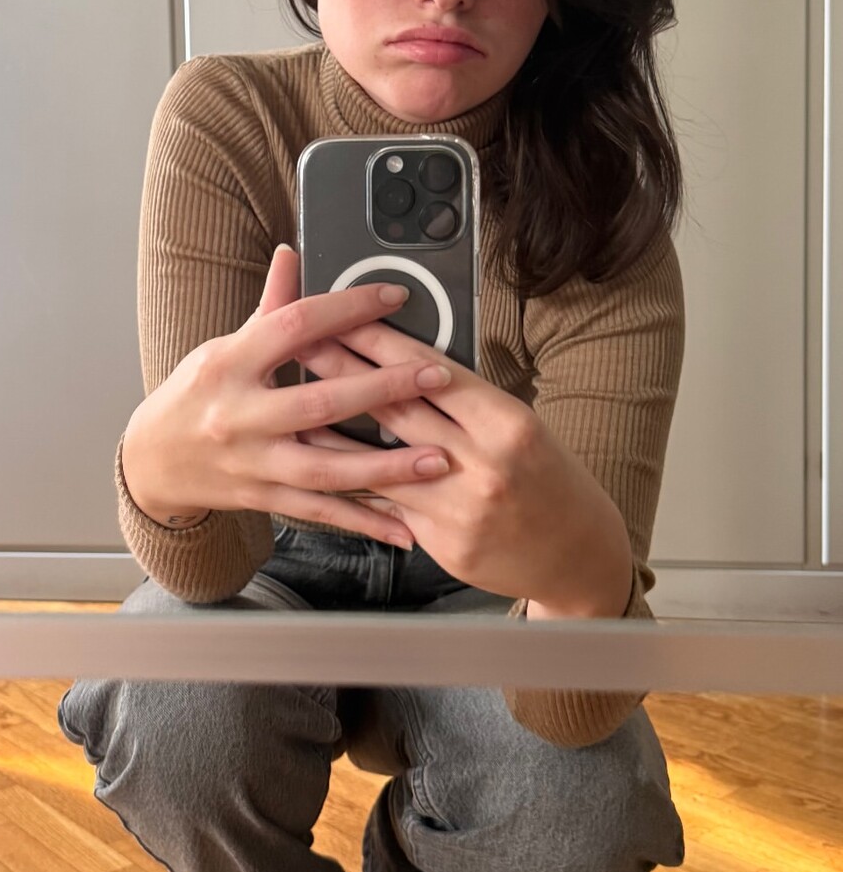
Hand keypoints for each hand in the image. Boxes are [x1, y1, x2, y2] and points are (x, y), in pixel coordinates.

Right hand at [121, 246, 455, 547]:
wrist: (150, 462)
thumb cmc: (194, 395)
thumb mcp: (223, 346)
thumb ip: (269, 307)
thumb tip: (292, 254)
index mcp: (230, 364)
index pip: (294, 327)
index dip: (346, 309)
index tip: (394, 299)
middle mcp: (240, 415)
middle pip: (319, 402)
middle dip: (383, 389)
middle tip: (436, 377)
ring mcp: (252, 463)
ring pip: (327, 468)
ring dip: (387, 467)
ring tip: (439, 460)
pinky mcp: (263, 498)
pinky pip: (320, 512)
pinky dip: (364, 521)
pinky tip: (404, 527)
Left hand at [296, 317, 632, 609]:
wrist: (577, 554)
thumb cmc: (549, 479)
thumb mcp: (521, 426)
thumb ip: (468, 400)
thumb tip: (408, 362)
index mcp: (509, 425)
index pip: (432, 372)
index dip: (383, 342)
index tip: (346, 317)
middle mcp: (485, 466)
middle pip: (399, 410)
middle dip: (344, 373)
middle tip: (304, 346)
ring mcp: (461, 510)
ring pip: (381, 463)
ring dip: (333, 432)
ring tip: (294, 406)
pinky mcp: (443, 544)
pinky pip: (389, 506)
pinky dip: (354, 483)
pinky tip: (321, 466)